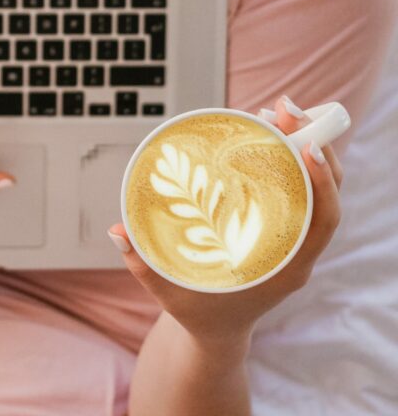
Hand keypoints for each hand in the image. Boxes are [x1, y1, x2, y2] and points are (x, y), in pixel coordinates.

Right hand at [108, 94, 342, 346]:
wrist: (216, 331)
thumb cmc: (197, 312)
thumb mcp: (167, 292)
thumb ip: (141, 264)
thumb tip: (116, 231)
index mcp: (285, 269)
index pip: (322, 221)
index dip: (322, 182)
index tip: (306, 147)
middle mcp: (297, 250)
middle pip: (324, 192)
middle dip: (313, 144)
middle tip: (284, 109)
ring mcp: (293, 236)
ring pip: (314, 184)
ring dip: (302, 144)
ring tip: (276, 110)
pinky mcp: (281, 226)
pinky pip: (296, 187)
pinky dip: (288, 157)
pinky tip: (266, 132)